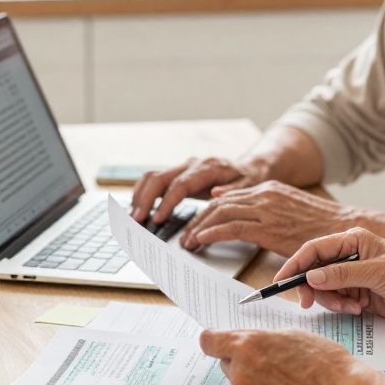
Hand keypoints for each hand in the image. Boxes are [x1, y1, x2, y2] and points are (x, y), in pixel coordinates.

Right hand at [129, 156, 267, 224]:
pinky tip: (139, 207)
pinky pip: (155, 179)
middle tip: (138, 220)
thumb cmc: (249, 179)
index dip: (167, 202)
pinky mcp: (178, 174)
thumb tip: (216, 194)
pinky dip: (143, 193)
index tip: (158, 219)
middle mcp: (191, 164)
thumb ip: (232, 191)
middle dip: (146, 199)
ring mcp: (183, 167)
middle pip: (160, 178)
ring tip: (134, 217)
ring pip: (153, 176)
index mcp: (208, 168)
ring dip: (140, 195)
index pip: (181, 184)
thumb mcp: (248, 186)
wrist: (249, 167)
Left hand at [180, 181, 357, 254]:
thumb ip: (260, 203)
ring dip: (200, 227)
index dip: (208, 209)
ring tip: (189, 241)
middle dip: (199, 218)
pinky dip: (211, 234)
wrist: (343, 231)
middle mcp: (265, 194)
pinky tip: (201, 241)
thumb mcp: (288, 206)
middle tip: (186, 233)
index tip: (197, 222)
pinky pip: (230, 228)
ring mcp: (266, 210)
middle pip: (219, 202)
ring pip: (220, 213)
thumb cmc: (319, 225)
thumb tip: (225, 197)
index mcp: (270, 188)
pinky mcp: (267, 229)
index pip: (228, 195)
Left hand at [199, 328, 379, 384]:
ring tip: (287, 383)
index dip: (214, 340)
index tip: (218, 342)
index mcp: (248, 346)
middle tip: (269, 362)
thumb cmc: (325, 363)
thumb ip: (262, 339)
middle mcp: (241, 374)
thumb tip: (248, 343)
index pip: (209, 341)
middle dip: (241, 361)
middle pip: (226, 364)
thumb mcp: (292, 335)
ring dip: (255, 383)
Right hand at [276, 228, 384, 322]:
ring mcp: (353, 276)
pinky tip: (360, 309)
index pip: (314, 250)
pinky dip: (343, 307)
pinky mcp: (359, 294)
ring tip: (352, 307)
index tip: (280, 281)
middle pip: (315, 271)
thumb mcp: (377, 272)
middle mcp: (350, 256)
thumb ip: (342, 274)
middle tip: (308, 304)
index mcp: (353, 240)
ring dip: (332, 301)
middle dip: (311, 288)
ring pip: (324, 289)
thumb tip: (311, 277)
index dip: (295, 264)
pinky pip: (337, 301)